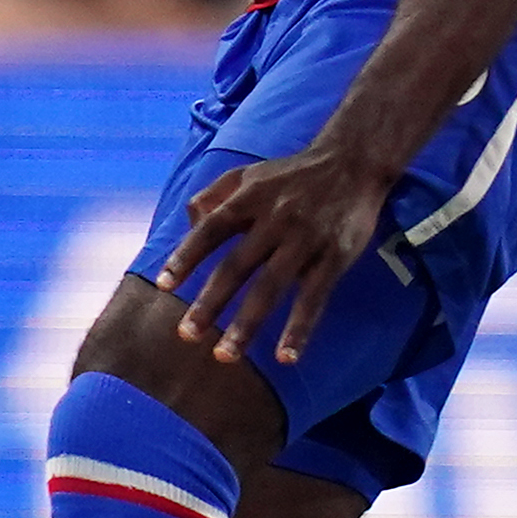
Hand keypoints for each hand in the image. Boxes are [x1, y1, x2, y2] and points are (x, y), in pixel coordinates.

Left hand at [154, 142, 395, 370]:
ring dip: (247, 324)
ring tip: (225, 355)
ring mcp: (305, 240)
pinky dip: (299, 329)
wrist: (353, 161)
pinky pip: (314, 298)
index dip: (186, 256)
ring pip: (271, 287)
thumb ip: (214, 194)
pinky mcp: (335, 257)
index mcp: (249, 199)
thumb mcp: (248, 174)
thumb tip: (187, 222)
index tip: (163, 285)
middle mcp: (274, 220)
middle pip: (236, 266)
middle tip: (187, 334)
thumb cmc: (292, 174)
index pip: (210, 229)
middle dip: (210, 302)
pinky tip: (286, 356)